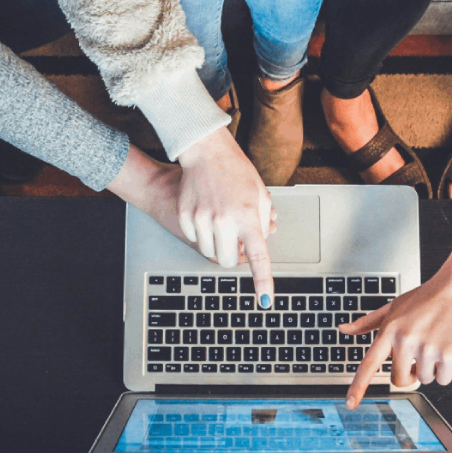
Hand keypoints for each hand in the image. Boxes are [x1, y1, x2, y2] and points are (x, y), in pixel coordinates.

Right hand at [177, 127, 275, 306]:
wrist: (206, 152)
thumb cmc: (236, 171)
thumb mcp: (260, 195)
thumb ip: (263, 223)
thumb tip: (259, 244)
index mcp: (248, 217)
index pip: (258, 257)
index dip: (263, 282)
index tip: (265, 300)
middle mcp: (224, 221)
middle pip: (227, 261)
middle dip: (233, 256)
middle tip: (236, 239)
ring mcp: (202, 219)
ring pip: (210, 252)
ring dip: (217, 244)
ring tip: (221, 220)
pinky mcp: (185, 216)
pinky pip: (195, 239)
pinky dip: (202, 233)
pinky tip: (206, 212)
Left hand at [339, 252, 451, 407]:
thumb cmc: (426, 297)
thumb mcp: (393, 306)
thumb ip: (367, 322)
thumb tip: (343, 329)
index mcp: (389, 330)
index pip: (369, 364)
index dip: (358, 386)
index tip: (350, 403)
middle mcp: (405, 341)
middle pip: (399, 379)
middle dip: (408, 373)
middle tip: (417, 354)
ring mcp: (427, 349)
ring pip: (424, 379)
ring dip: (430, 368)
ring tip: (434, 342)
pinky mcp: (449, 355)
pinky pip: (443, 380)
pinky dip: (446, 370)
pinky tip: (447, 347)